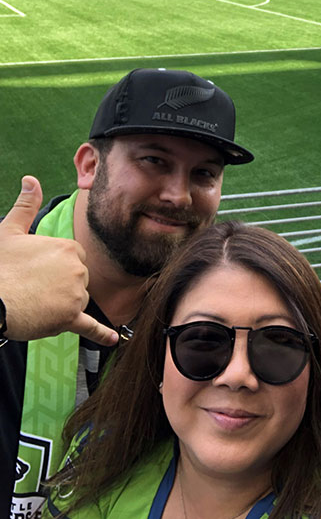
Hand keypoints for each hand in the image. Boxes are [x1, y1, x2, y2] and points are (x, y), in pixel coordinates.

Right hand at [0, 176, 118, 345]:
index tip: (37, 271)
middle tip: (32, 287)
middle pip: (77, 281)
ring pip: (76, 301)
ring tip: (34, 302)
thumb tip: (30, 179)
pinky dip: (101, 334)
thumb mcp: (10, 230)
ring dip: (61, 305)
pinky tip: (113, 339)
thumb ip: (25, 205)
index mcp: (68, 247)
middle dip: (59, 286)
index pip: (73, 260)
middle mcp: (78, 269)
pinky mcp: (69, 318)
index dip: (55, 267)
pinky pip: (90, 327)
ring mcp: (75, 294)